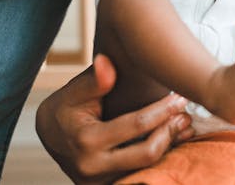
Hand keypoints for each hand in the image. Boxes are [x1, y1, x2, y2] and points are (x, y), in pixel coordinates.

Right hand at [35, 55, 193, 184]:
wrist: (49, 137)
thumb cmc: (66, 108)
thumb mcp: (75, 91)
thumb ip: (95, 80)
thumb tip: (107, 62)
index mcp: (87, 140)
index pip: (135, 126)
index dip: (161, 110)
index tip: (179, 97)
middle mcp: (93, 167)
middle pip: (147, 153)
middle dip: (170, 132)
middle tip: (185, 114)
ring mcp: (99, 183)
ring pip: (147, 168)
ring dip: (168, 145)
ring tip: (183, 125)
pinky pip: (140, 174)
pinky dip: (158, 158)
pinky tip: (171, 140)